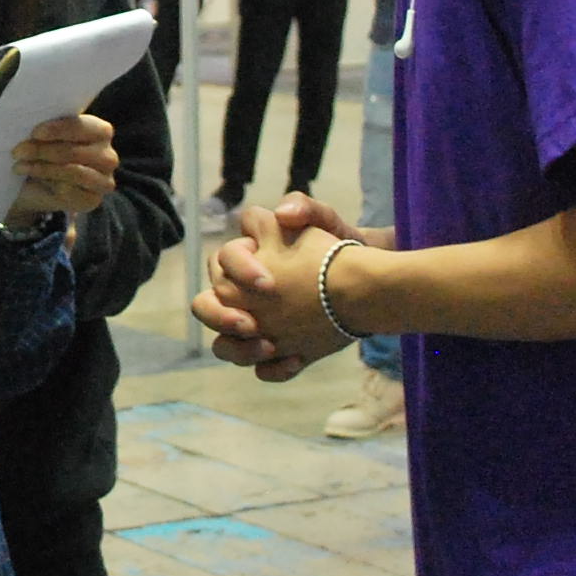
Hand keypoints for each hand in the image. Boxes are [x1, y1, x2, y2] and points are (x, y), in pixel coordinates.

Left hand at [4, 113, 119, 225]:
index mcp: (101, 131)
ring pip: (72, 171)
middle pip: (74, 151)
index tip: (35, 132)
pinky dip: (47, 183)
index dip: (58, 129)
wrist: (37, 186)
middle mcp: (108, 156)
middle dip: (42, 150)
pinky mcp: (93, 200)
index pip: (82, 127)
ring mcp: (104, 180)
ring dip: (42, 168)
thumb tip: (34, 131)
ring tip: (20, 166)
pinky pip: (69, 191)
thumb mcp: (46, 136)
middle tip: (17, 151)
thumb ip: (47, 129)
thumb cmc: (45, 152)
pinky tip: (34, 178)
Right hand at [189, 205, 354, 382]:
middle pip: (207, 304)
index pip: (225, 258)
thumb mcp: (329, 223)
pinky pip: (261, 368)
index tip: (268, 282)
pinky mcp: (277, 350)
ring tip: (270, 348)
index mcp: (248, 259)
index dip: (240, 269)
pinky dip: (274, 369)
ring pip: (224, 343)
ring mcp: (257, 325)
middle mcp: (242, 294)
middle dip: (221, 316)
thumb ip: (306, 207)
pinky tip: (296, 361)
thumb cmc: (341, 250)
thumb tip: (282, 214)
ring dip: (238, 349)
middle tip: (252, 324)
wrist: (368, 286)